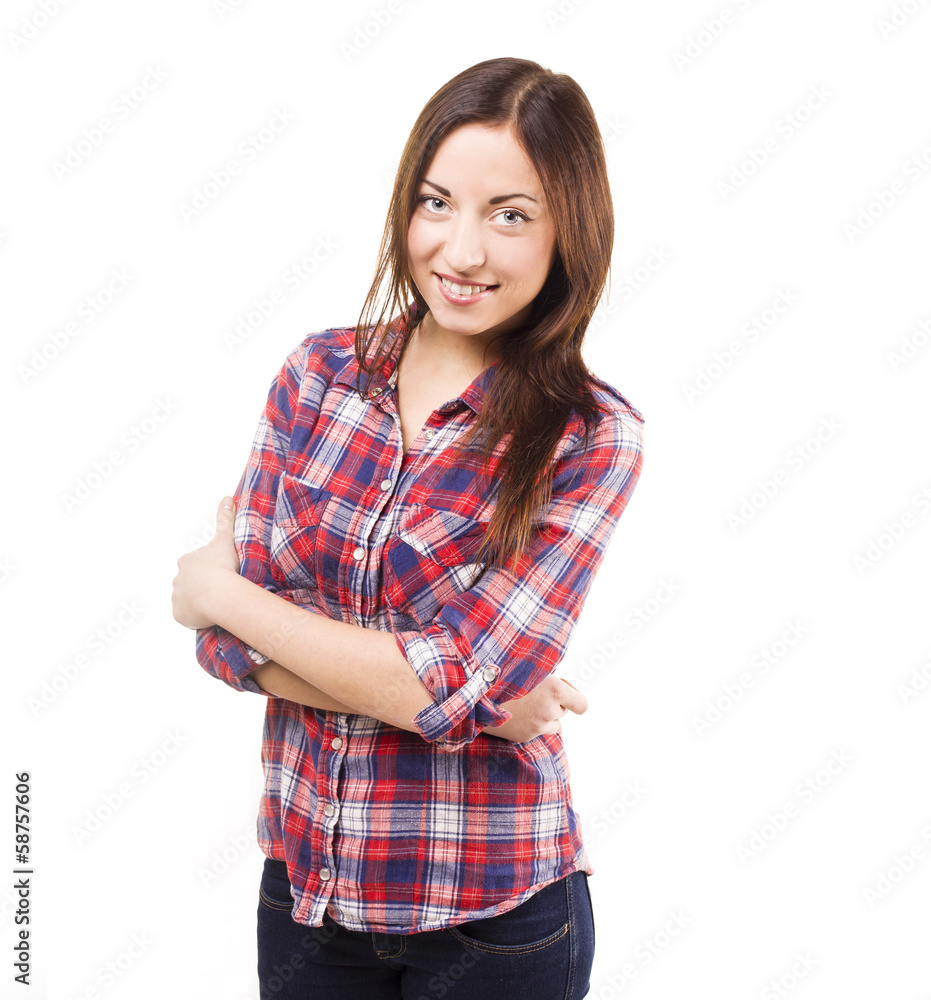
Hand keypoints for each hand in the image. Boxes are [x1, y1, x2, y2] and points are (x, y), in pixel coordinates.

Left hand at [171, 497, 240, 628]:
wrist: (219, 593)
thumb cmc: (223, 566)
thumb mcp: (225, 540)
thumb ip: (225, 519)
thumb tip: (226, 497)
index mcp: (187, 561)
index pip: (196, 565)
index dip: (209, 570)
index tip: (221, 574)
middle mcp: (177, 578)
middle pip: (190, 583)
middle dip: (202, 586)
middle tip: (220, 590)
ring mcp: (177, 597)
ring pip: (188, 600)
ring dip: (199, 602)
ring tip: (216, 605)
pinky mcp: (179, 614)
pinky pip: (187, 616)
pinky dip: (196, 617)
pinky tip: (209, 616)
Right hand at [482, 676, 587, 742]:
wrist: (476, 693)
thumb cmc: (504, 672)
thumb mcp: (531, 666)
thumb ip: (550, 677)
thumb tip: (564, 685)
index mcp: (555, 690)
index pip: (582, 705)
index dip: (575, 699)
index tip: (566, 693)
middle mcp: (549, 710)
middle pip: (563, 711)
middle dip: (554, 703)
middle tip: (535, 691)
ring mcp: (537, 726)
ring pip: (553, 724)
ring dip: (545, 716)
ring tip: (525, 702)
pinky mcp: (525, 736)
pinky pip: (537, 731)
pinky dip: (531, 723)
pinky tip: (515, 711)